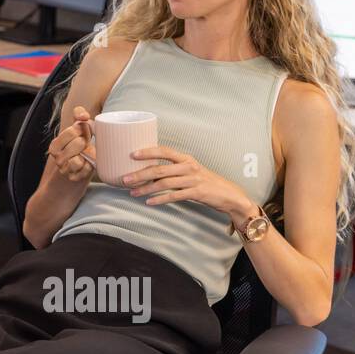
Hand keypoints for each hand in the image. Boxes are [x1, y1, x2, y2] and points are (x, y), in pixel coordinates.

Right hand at [47, 105, 96, 183]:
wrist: (68, 183)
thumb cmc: (75, 156)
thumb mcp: (74, 137)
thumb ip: (77, 120)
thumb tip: (82, 114)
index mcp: (55, 145)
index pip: (72, 130)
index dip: (83, 130)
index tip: (85, 133)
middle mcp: (57, 157)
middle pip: (79, 142)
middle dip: (87, 142)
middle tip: (87, 145)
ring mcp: (65, 168)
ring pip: (82, 156)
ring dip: (88, 155)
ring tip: (86, 156)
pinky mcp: (74, 178)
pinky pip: (87, 168)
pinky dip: (90, 166)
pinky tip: (87, 166)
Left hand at [121, 145, 251, 220]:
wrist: (229, 195)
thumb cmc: (205, 182)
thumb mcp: (190, 171)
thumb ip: (172, 170)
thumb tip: (148, 172)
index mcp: (185, 158)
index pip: (164, 151)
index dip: (147, 152)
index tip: (132, 154)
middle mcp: (188, 166)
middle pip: (160, 169)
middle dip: (140, 174)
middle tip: (124, 178)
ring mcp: (193, 180)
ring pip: (164, 183)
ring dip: (146, 189)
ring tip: (132, 192)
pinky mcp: (196, 193)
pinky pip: (174, 196)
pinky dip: (160, 199)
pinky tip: (149, 202)